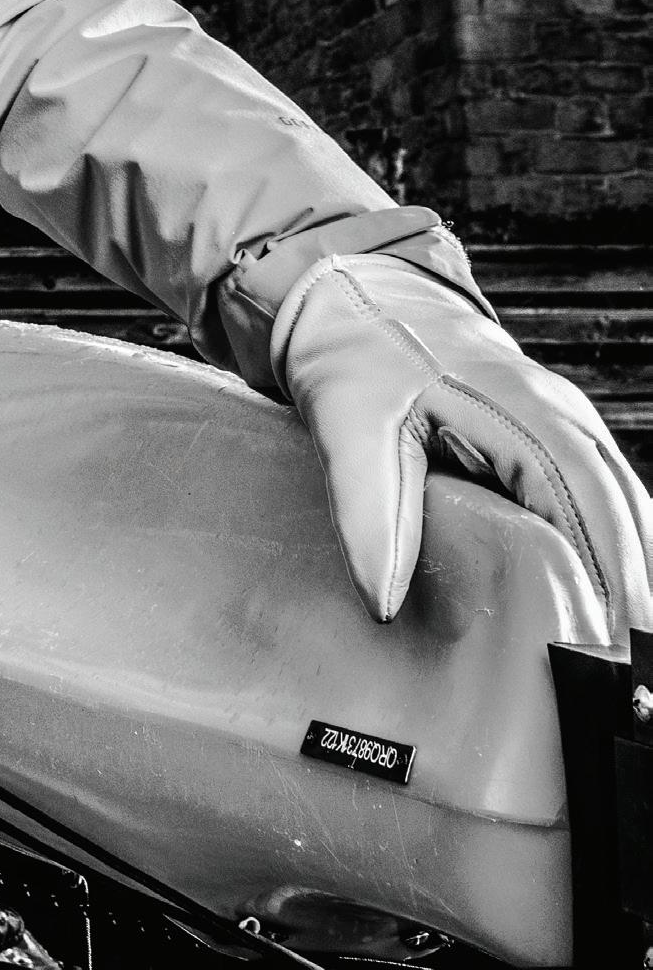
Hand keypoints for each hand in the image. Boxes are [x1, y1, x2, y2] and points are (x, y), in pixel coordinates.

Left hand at [275, 254, 652, 636]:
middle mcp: (562, 418)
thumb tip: (386, 602)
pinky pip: (606, 501)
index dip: (609, 574)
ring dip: (634, 575)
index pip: (589, 502)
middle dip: (635, 592)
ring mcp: (565, 427)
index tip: (612, 642)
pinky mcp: (554, 441)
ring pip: (625, 508)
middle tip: (630, 672)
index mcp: (523, 411)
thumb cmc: (354, 356)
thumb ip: (370, 511)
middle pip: (624, 513)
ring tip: (629, 654)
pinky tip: (617, 602)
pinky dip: (620, 550)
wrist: (354, 296)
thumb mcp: (346, 426)